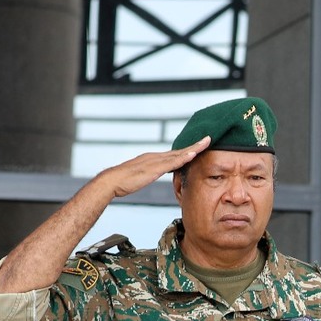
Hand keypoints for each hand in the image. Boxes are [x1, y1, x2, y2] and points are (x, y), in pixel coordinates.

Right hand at [95, 139, 209, 199]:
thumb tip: (157, 175)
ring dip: (194, 148)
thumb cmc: (124, 182)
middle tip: (209, 138)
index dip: (188, 150)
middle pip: (180, 151)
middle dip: (195, 145)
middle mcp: (156, 157)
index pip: (175, 154)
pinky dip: (184, 157)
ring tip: (207, 142)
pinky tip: (194, 154)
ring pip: (179, 153)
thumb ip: (151, 174)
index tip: (199, 146)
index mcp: (154, 159)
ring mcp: (155, 161)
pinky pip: (172, 162)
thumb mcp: (142, 177)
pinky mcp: (154, 168)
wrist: (112, 181)